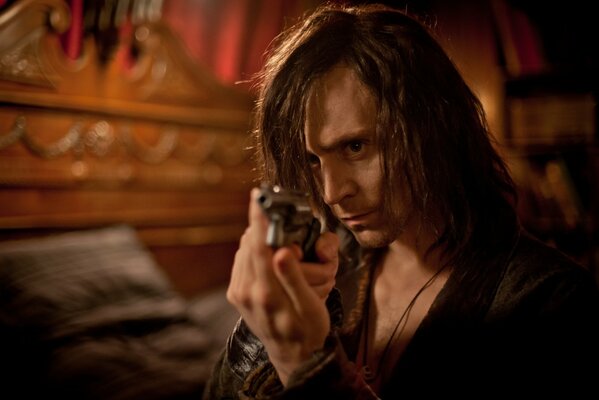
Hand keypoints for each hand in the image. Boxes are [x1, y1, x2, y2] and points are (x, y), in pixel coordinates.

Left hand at [226, 188, 338, 384]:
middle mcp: (247, 292)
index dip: (258, 218)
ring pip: (244, 250)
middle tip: (286, 230)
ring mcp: (238, 293)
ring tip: (284, 248)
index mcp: (266, 294)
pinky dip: (255, 252)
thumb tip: (281, 252)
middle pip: (249, 244)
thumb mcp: (311, 307)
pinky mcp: (235, 294)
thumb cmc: (309, 329)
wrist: (293, 356)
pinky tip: (271, 259)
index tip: (258, 196)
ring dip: (261, 240)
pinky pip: (243, 260)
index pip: (258, 245)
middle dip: (266, 229)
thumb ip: (295, 278)